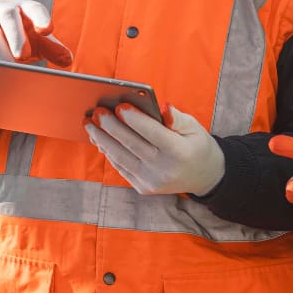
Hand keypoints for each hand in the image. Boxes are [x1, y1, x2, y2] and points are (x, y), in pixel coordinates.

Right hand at [0, 0, 72, 65]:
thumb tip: (66, 59)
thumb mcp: (39, 43)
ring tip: (9, 69)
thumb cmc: (22, 39)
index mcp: (24, 8)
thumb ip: (53, 49)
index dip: (41, 17)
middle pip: (7, 14)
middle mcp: (2, 9)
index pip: (34, 7)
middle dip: (16, 35)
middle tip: (23, 56)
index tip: (47, 30)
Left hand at [86, 104, 224, 195]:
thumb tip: (162, 106)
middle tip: (97, 112)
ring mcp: (152, 181)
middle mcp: (164, 169)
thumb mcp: (194, 127)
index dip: (134, 119)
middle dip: (111, 127)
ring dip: (102, 139)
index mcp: (179, 152)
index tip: (119, 105)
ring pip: (121, 157)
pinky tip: (99, 138)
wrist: (203, 176)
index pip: (152, 133)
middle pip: (131, 145)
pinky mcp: (143, 188)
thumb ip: (177, 117)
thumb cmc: (196, 145)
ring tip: (89, 123)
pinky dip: (108, 152)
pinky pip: (121, 167)